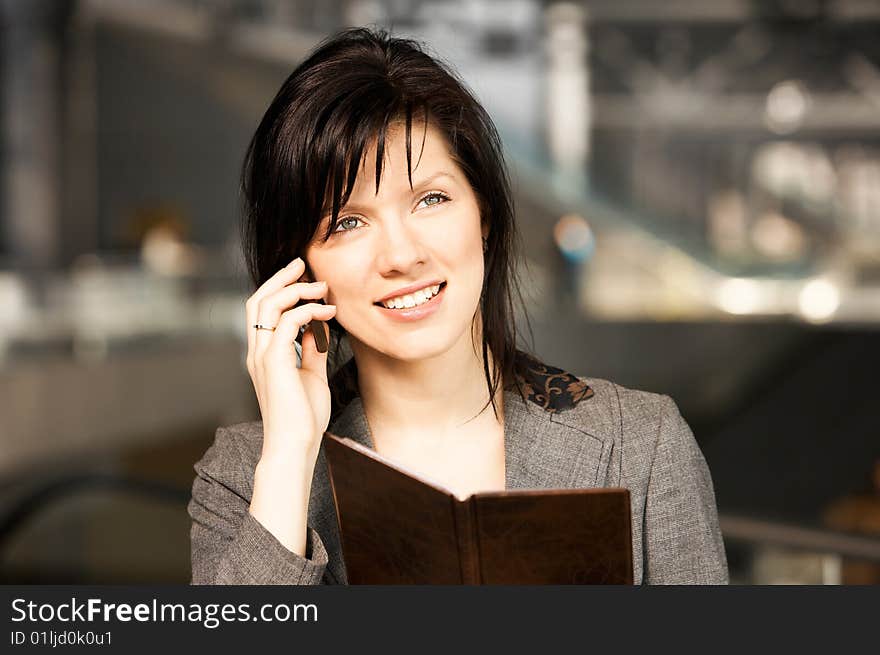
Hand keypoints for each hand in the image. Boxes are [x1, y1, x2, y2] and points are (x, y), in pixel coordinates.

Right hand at [245, 257, 337, 460]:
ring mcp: (263, 357)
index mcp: (263, 355)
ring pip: (268, 306)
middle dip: (281, 278)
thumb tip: (316, 330)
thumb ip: (310, 352)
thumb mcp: (311, 377)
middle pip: (258, 300)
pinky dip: (307, 312)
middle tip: (304, 264)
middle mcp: (257, 352)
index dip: (280, 288)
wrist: (295, 446)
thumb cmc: (303, 419)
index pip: (262, 311)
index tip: (304, 278)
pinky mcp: (274, 364)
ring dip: (296, 290)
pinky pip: (286, 324)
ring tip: (321, 288)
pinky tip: (327, 314)